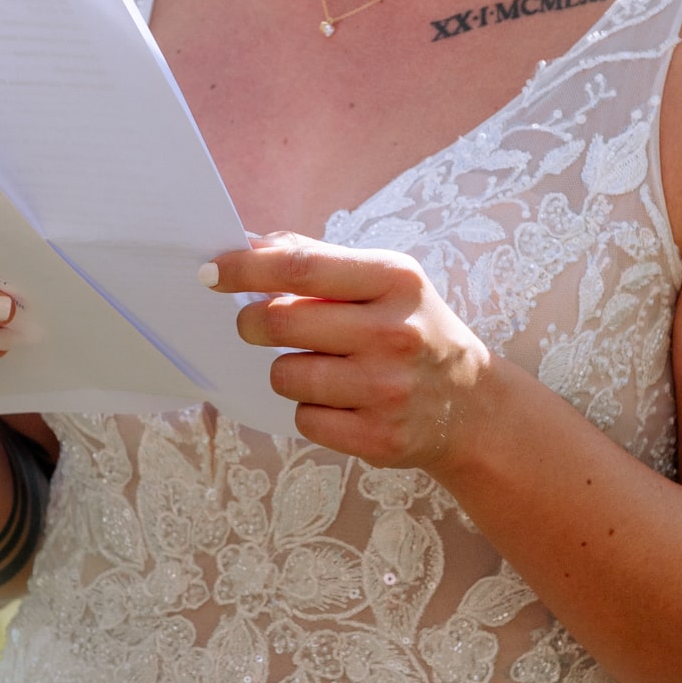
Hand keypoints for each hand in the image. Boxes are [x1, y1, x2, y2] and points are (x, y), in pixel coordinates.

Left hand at [206, 235, 492, 468]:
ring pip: (285, 375)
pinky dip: (309, 409)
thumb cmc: (412, 328)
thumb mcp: (384, 280)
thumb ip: (317, 259)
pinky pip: (304, 419)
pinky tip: (340, 401)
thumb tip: (248, 245)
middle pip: (280, 322)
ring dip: (286, 370)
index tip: (210, 271)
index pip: (300, 268)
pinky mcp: (379, 438)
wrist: (471, 404)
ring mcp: (388, 389)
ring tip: (321, 367)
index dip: (245, 268)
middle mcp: (395, 333)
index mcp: (395, 280)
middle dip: (251, 322)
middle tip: (254, 324)